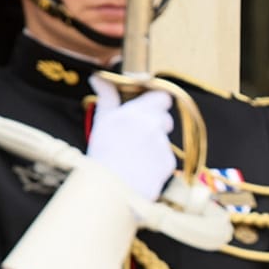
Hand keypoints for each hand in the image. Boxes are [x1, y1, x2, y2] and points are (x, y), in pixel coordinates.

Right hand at [86, 73, 174, 201]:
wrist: (111, 191)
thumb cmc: (102, 156)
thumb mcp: (101, 123)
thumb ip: (106, 98)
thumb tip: (100, 77)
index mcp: (134, 113)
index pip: (162, 97)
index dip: (156, 101)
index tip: (148, 105)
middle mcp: (152, 126)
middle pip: (164, 117)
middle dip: (155, 122)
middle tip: (136, 134)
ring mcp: (162, 145)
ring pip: (164, 138)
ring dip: (154, 142)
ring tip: (134, 154)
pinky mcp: (168, 163)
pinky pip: (166, 156)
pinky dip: (157, 160)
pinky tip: (141, 167)